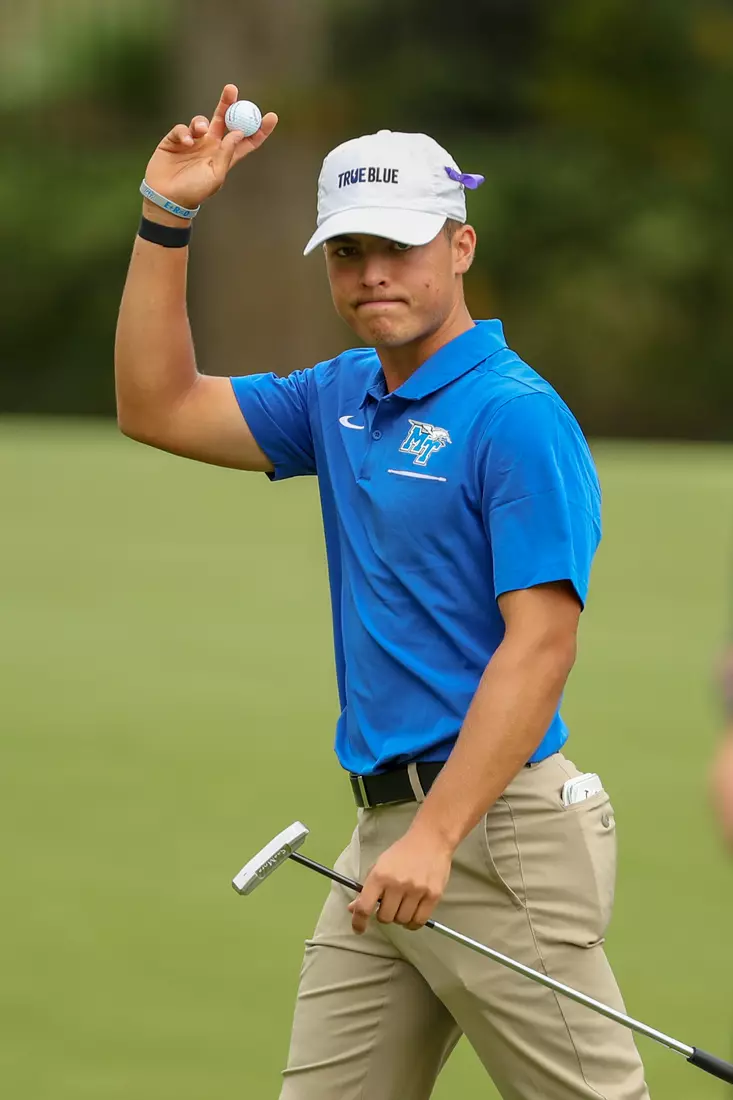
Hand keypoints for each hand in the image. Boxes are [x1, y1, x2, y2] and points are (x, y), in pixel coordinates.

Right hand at [144, 84, 277, 212]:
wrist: (167, 198)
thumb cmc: (194, 191)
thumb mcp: (215, 175)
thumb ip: (226, 153)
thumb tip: (237, 132)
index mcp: (225, 157)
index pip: (246, 140)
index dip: (259, 129)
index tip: (271, 116)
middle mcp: (211, 146)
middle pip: (224, 120)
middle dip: (229, 104)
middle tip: (232, 89)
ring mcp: (194, 142)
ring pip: (202, 121)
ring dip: (202, 122)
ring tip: (200, 131)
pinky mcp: (175, 140)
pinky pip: (182, 128)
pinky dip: (185, 132)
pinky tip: (185, 142)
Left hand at [348, 825, 453, 933]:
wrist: (431, 839)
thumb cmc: (402, 853)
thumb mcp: (379, 865)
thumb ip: (367, 888)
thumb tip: (353, 909)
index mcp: (380, 875)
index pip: (364, 906)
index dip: (359, 922)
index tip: (358, 929)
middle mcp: (397, 884)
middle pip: (385, 918)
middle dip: (384, 915)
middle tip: (389, 905)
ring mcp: (417, 890)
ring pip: (402, 921)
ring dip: (399, 917)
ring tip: (403, 905)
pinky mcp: (433, 895)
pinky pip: (419, 921)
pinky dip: (413, 922)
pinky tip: (412, 913)